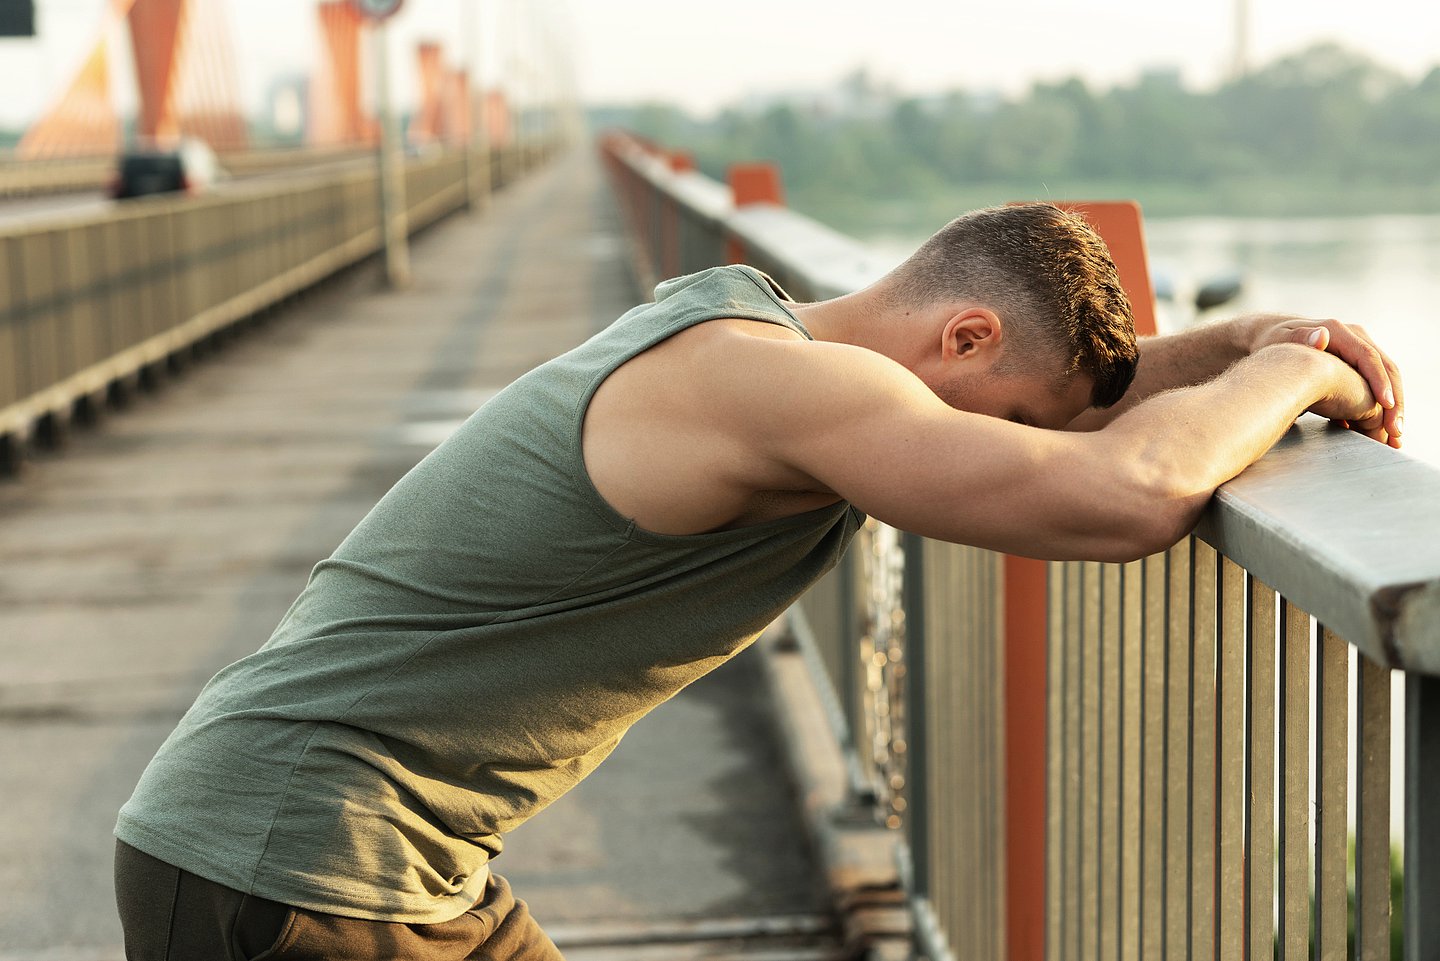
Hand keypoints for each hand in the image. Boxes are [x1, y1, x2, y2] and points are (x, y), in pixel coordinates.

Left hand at [1249, 314, 1403, 447]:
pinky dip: (1380, 410)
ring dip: (1392, 410)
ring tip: (1394, 438)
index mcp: (1340, 333)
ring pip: (1385, 381)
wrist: (1271, 338)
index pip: (1368, 358)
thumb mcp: (1279, 340)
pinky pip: (1374, 388)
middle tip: (1395, 432)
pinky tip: (1381, 433)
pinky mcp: (1355, 367)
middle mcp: (1355, 340)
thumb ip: (1299, 339)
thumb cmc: (1272, 341)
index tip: (1385, 406)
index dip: (1380, 382)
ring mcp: (1358, 352)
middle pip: (1386, 370)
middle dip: (1394, 403)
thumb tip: (1322, 336)